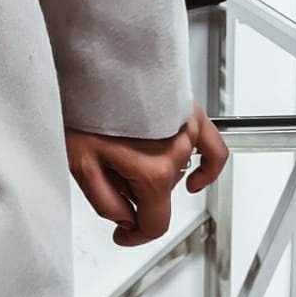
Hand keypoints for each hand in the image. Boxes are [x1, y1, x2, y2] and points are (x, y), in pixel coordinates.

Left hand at [65, 102, 229, 246]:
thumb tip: (124, 218)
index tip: (123, 234)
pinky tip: (197, 179)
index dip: (134, 235)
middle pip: (159, 195)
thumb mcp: (81, 163)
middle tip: (105, 171)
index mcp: (152, 172)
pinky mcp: (190, 114)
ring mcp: (186, 134)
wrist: (98, 62)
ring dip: (155, 173)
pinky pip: (214, 148)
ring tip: (124, 152)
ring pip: (176, 172)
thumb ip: (105, 201)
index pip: (154, 223)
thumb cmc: (88, 103)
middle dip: (133, 193)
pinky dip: (208, 167)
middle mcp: (176, 154)